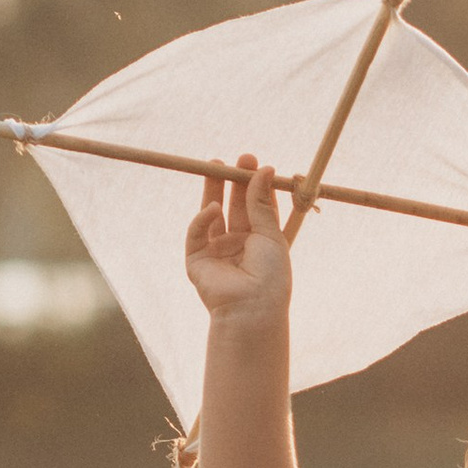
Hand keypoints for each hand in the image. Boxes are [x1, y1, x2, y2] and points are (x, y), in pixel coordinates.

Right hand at [185, 155, 290, 330]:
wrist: (251, 310)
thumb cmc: (270, 277)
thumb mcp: (270, 235)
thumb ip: (262, 203)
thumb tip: (264, 170)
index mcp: (261, 243)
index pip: (257, 207)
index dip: (257, 186)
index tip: (259, 164)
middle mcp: (239, 246)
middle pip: (235, 206)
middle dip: (235, 182)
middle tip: (240, 158)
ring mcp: (216, 252)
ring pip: (212, 214)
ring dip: (214, 189)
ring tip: (216, 164)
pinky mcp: (197, 260)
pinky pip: (197, 232)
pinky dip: (203, 218)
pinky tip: (213, 208)